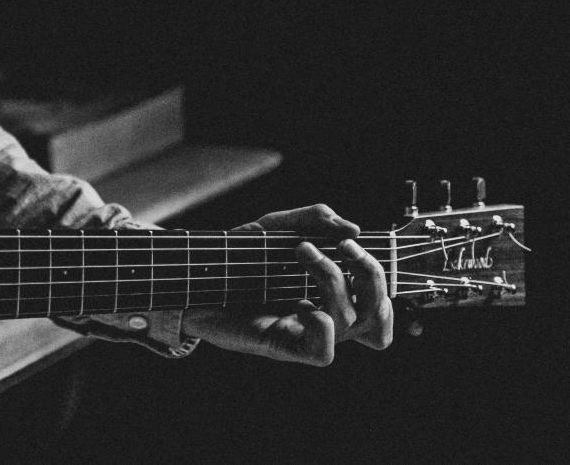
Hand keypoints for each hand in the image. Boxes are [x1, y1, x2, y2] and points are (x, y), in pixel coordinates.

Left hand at [181, 203, 393, 364]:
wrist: (191, 273)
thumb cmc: (235, 255)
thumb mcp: (274, 228)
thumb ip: (313, 220)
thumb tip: (353, 227)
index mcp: (328, 295)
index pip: (380, 304)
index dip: (381, 279)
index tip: (352, 243)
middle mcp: (323, 317)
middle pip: (377, 315)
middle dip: (370, 275)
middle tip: (344, 246)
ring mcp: (303, 333)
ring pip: (349, 322)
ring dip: (332, 279)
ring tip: (301, 249)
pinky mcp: (281, 345)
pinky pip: (322, 353)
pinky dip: (322, 326)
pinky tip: (302, 303)